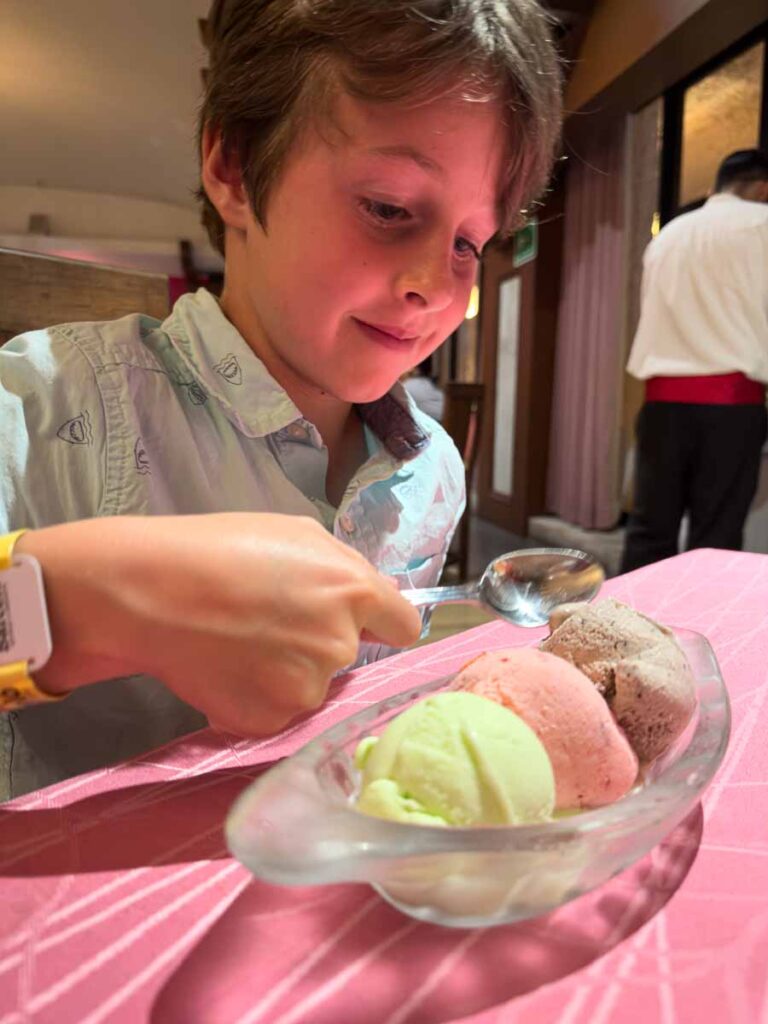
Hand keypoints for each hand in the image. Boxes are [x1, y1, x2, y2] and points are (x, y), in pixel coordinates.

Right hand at [18, 514, 421, 734]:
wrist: (152, 589)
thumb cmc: (221, 548)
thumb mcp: (296, 534)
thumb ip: (346, 569)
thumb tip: (377, 598)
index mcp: (354, 592)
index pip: (404, 626)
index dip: (383, 624)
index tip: (366, 626)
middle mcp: (340, 645)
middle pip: (349, 655)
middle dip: (319, 642)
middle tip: (269, 622)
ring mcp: (305, 688)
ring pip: (311, 685)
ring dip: (285, 672)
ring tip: (238, 642)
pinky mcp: (268, 719)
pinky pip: (276, 711)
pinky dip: (255, 696)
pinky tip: (225, 667)